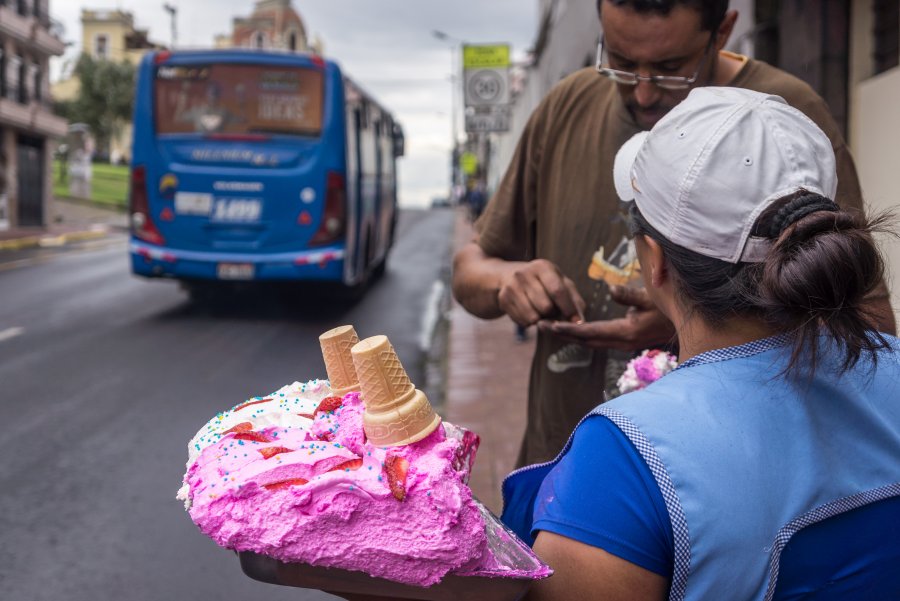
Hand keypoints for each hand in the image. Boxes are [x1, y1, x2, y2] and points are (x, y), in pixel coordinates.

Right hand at [497, 259, 585, 326]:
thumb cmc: (541, 281)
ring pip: (533, 317)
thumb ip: (573, 298)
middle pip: (546, 307)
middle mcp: (524, 274)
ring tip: (540, 311)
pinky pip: (522, 322)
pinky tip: (529, 312)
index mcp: (542, 266)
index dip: (568, 308)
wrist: (507, 276)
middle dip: (553, 314)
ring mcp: (511, 287)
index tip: (577, 321)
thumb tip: (581, 319)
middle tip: (552, 310)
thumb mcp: (559, 281)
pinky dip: (529, 322)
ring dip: (541, 320)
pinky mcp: (503, 300)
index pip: (557, 290)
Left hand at [537, 285, 674, 351]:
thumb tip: (609, 289)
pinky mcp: (626, 342)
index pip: (589, 332)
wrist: (690, 325)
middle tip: (539, 326)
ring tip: (550, 327)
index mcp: (625, 332)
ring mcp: (624, 344)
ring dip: (570, 336)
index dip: (568, 329)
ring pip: (591, 343)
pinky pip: (599, 341)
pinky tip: (573, 330)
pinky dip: (583, 336)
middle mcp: (622, 342)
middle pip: (585, 341)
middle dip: (562, 334)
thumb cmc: (671, 307)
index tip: (549, 324)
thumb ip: (629, 294)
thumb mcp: (651, 297)